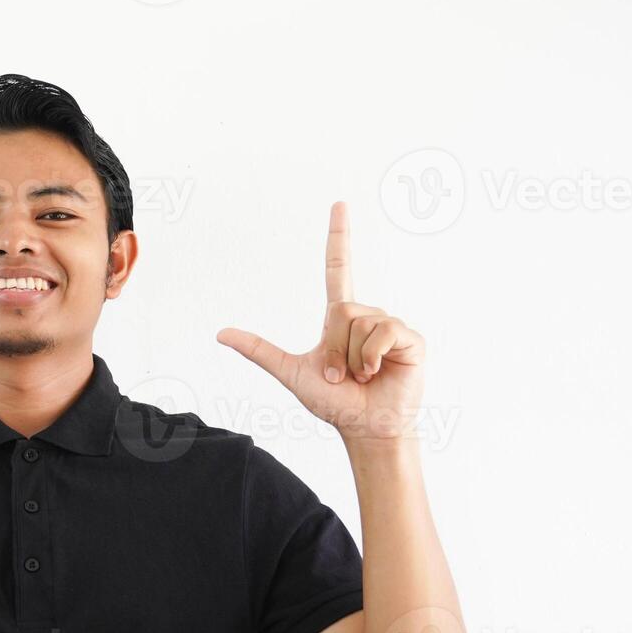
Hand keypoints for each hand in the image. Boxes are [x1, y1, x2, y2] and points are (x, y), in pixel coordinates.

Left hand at [215, 202, 425, 444]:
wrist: (364, 428)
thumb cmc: (333, 403)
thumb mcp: (290, 372)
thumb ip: (259, 350)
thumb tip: (221, 333)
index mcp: (340, 319)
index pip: (338, 268)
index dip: (339, 237)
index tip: (339, 205)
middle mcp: (366, 316)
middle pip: (342, 307)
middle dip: (334, 347)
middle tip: (339, 374)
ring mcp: (390, 326)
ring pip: (360, 321)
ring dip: (351, 358)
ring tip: (361, 377)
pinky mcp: (410, 340)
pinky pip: (383, 332)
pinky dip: (372, 357)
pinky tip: (377, 373)